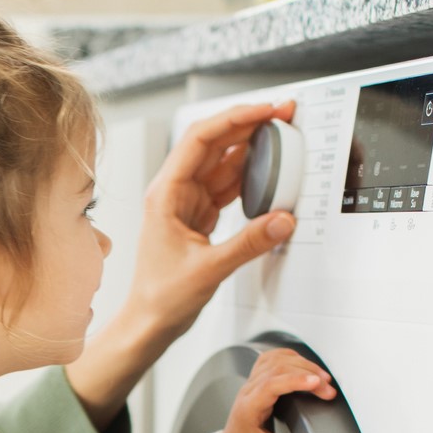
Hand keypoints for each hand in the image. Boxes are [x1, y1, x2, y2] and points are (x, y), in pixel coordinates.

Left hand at [122, 101, 299, 341]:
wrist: (151, 321)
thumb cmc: (160, 296)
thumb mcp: (208, 270)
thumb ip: (248, 244)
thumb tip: (282, 220)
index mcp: (166, 194)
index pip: (200, 139)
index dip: (234, 119)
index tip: (264, 111)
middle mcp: (175, 192)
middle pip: (214, 144)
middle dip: (248, 124)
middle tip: (281, 114)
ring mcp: (187, 202)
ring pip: (223, 162)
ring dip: (251, 147)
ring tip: (280, 135)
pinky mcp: (200, 215)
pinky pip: (227, 185)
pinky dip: (249, 175)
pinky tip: (267, 169)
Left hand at [212, 348, 333, 432]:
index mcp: (249, 408)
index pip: (270, 385)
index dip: (294, 381)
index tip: (317, 383)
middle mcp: (248, 391)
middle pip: (277, 369)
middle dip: (307, 374)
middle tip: (328, 390)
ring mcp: (251, 383)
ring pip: (275, 360)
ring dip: (301, 364)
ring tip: (322, 378)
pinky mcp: (257, 380)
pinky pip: (271, 359)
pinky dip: (291, 359)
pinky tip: (304, 366)